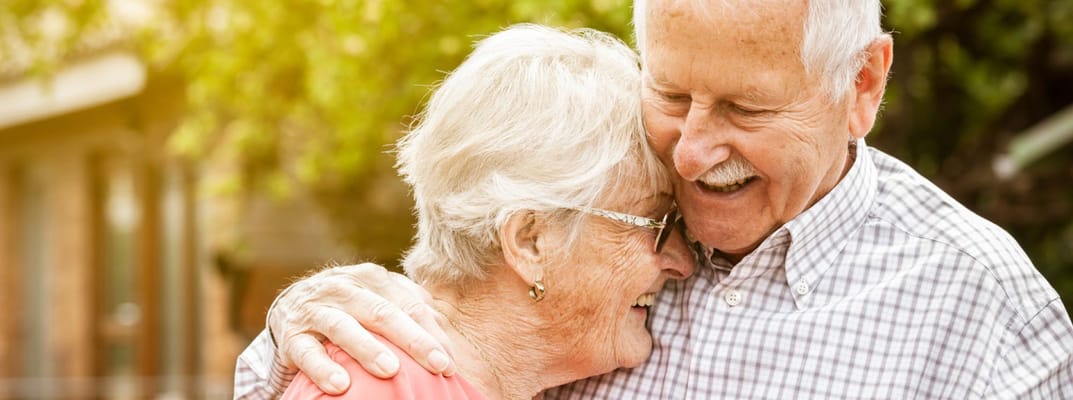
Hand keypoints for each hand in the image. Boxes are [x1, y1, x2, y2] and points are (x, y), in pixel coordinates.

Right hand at [268, 263, 456, 393]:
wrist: (290, 305)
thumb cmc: (349, 306)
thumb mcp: (376, 296)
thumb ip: (408, 305)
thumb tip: (441, 328)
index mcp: (371, 278)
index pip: (408, 304)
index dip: (431, 332)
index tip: (449, 360)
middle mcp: (343, 288)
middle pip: (382, 313)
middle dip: (413, 340)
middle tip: (437, 364)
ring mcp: (316, 310)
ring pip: (344, 328)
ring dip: (368, 349)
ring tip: (390, 370)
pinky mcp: (292, 334)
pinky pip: (307, 352)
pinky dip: (323, 369)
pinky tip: (341, 385)